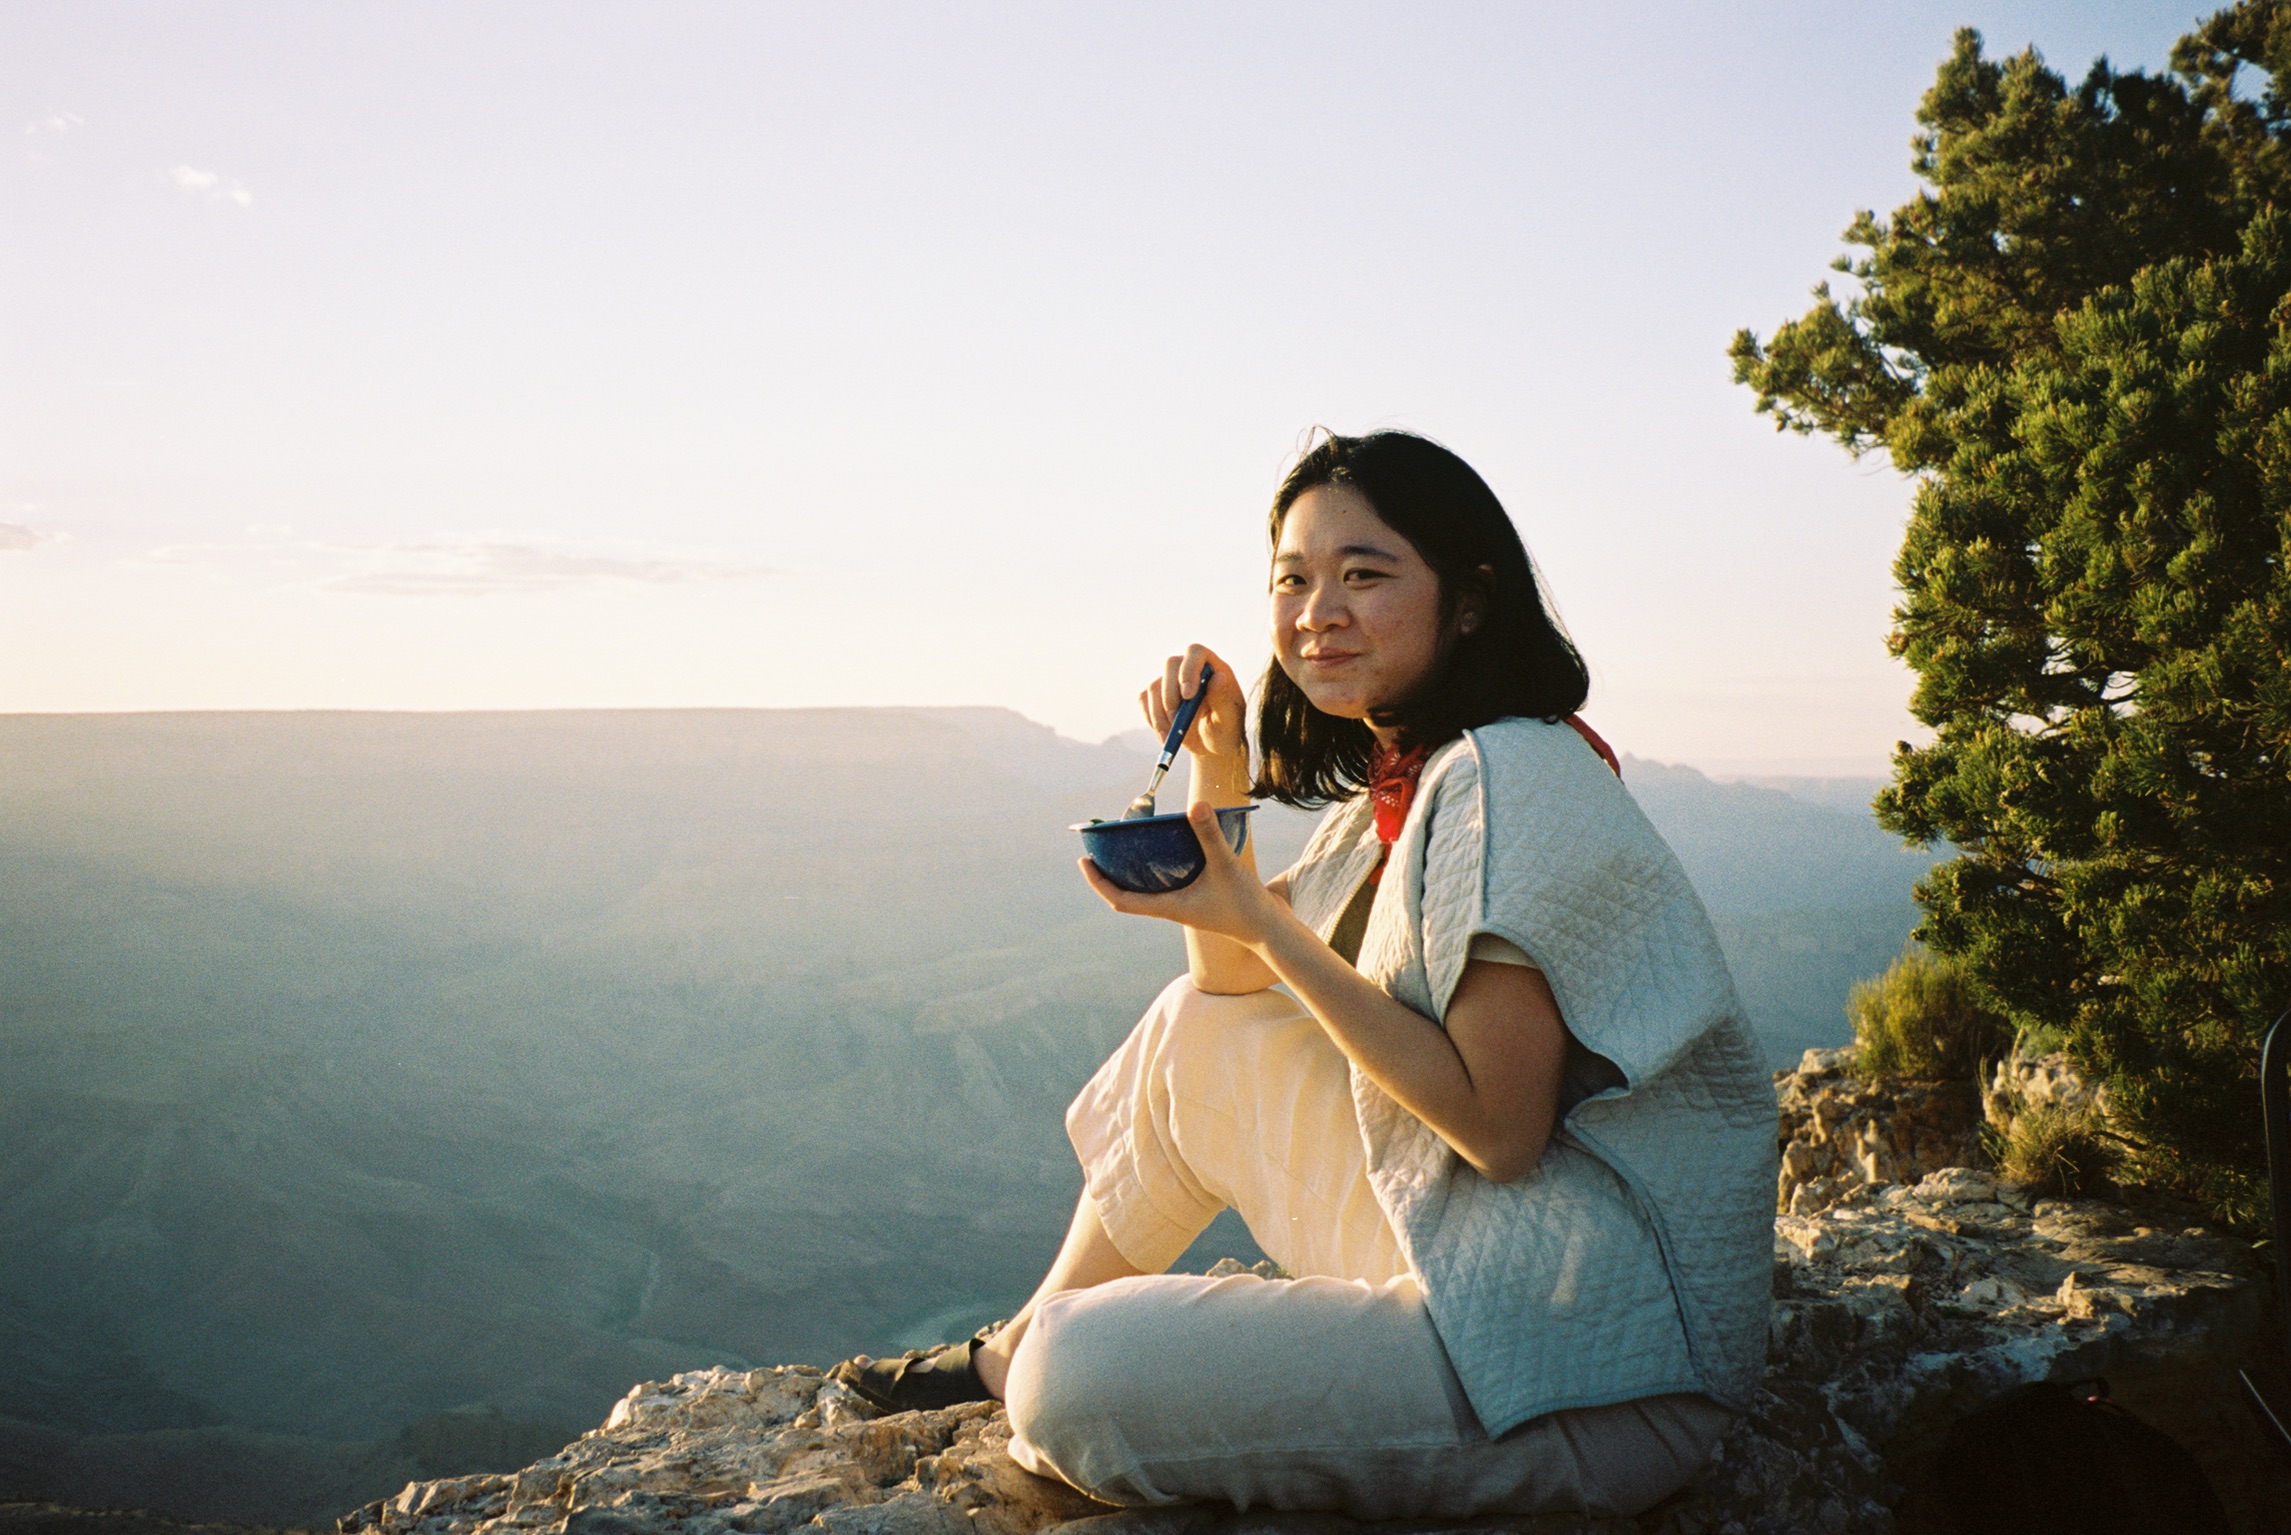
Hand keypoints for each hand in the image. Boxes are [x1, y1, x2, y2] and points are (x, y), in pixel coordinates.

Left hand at [1081, 801, 1282, 946]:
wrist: (1267, 930)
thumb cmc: (1245, 904)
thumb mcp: (1226, 866)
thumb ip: (1210, 835)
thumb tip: (1195, 804)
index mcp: (1168, 907)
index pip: (1120, 900)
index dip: (1098, 882)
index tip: (1084, 861)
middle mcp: (1170, 907)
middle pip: (1127, 894)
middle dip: (1108, 874)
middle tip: (1097, 847)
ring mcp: (1182, 904)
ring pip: (1144, 890)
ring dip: (1129, 872)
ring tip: (1121, 845)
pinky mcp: (1194, 899)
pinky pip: (1163, 885)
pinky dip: (1153, 869)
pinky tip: (1160, 850)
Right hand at [1140, 645, 1248, 779]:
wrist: (1212, 748)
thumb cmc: (1226, 731)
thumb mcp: (1229, 720)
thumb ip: (1223, 699)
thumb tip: (1218, 677)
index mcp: (1212, 668)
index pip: (1196, 652)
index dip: (1188, 668)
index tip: (1187, 695)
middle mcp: (1189, 669)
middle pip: (1170, 664)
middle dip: (1170, 693)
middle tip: (1177, 719)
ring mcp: (1171, 682)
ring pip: (1154, 686)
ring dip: (1160, 713)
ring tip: (1173, 735)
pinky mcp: (1156, 697)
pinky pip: (1143, 700)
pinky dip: (1151, 719)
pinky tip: (1165, 735)